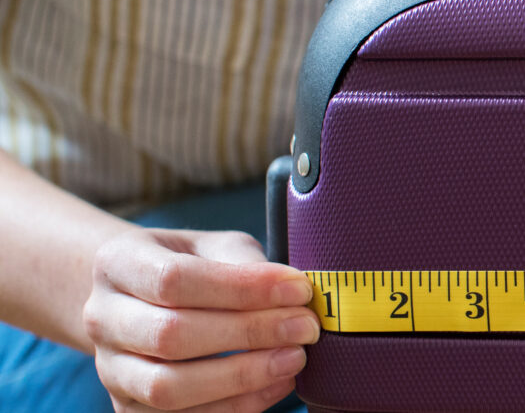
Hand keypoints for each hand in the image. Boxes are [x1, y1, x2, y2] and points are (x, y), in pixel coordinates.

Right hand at [83, 229, 317, 410]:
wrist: (141, 299)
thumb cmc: (191, 265)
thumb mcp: (214, 246)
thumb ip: (244, 262)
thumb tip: (290, 292)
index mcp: (118, 264)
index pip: (174, 280)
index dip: (242, 288)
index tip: (298, 290)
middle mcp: (102, 318)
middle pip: (171, 336)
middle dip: (249, 333)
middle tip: (304, 327)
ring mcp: (110, 369)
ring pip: (168, 388)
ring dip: (242, 378)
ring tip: (294, 359)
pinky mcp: (128, 408)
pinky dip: (236, 407)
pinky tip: (276, 384)